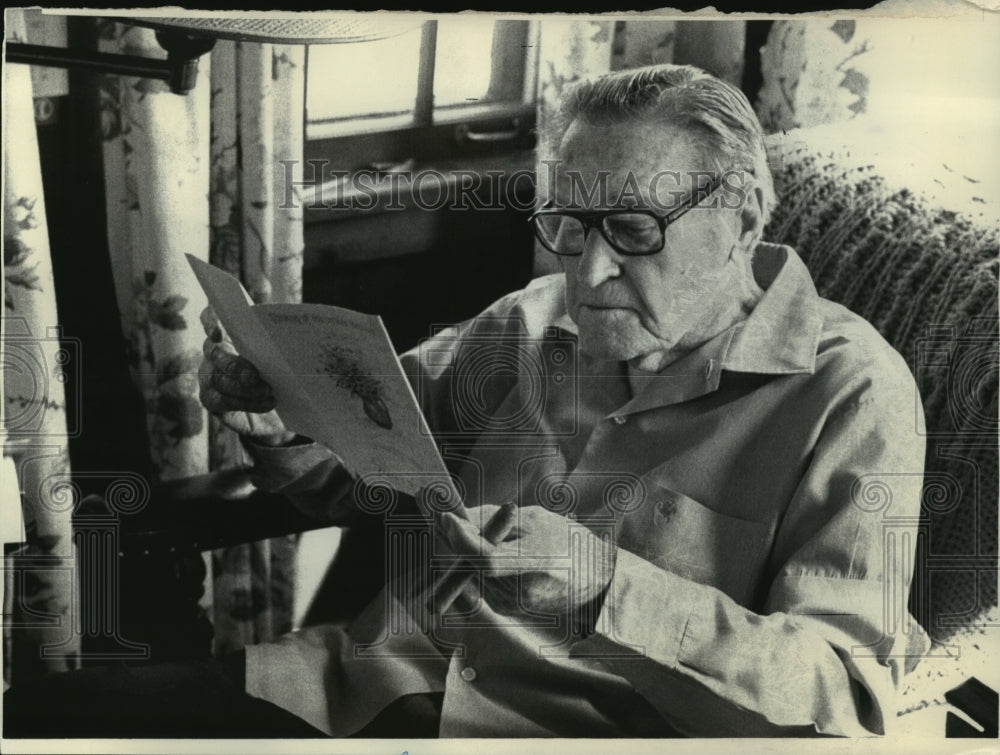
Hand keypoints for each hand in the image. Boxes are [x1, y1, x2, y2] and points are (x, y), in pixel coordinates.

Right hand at [198, 306, 295, 446]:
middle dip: (233, 365)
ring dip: (243, 388)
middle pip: (214, 354)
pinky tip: (268, 402)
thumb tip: (286, 316)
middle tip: (252, 374)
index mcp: (228, 330)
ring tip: (268, 391)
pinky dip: (247, 402)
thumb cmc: (282, 361)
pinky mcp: (212, 398)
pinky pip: (222, 401)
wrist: (285, 395)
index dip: (212, 320)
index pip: (212, 316)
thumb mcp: (285, 344)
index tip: (219, 331)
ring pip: (217, 380)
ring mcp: (209, 375)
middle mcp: (213, 350)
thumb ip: (279, 330)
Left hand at [438, 504, 615, 614]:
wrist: (593, 577)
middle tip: (450, 519)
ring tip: (483, 535)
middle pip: (472, 566)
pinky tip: (493, 554)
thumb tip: (456, 517)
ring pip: (472, 574)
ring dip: (466, 553)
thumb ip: (493, 518)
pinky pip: (481, 583)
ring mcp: (514, 605)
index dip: (461, 539)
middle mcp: (523, 591)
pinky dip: (478, 566)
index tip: (446, 517)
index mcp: (537, 562)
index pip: (487, 559)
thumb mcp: (534, 518)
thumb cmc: (566, 540)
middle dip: (456, 541)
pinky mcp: (508, 610)